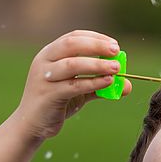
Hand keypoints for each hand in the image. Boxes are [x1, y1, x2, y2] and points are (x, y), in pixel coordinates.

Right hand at [11, 29, 132, 140]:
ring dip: (97, 64)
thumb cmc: (57, 102)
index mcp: (50, 54)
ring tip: (116, 68)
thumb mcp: (80, 91)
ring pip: (72, 64)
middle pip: (71, 45)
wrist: (33, 124)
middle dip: (96, 46)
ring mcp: (44, 77)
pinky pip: (73, 85)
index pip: (73, 37)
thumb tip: (128, 85)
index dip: (95, 38)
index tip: (114, 44)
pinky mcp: (48, 94)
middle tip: (116, 51)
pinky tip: (108, 82)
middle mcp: (44, 61)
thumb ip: (101, 85)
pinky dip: (92, 82)